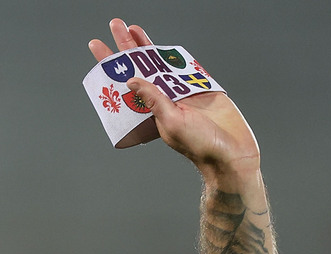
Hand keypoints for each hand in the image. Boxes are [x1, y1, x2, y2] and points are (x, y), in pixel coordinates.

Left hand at [90, 19, 260, 179]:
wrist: (231, 152)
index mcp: (149, 111)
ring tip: (131, 28)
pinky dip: (173, 55)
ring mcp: (181, 91)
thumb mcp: (170, 121)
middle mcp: (162, 99)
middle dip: (126, 46)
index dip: (112, 66)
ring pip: (159, 63)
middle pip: (139, 67)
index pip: (126, 83)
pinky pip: (184, 67)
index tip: (98, 48)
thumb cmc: (199, 145)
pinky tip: (160, 44)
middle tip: (114, 25)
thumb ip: (153, 100)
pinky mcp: (201, 86)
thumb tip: (131, 80)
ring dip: (146, 45)